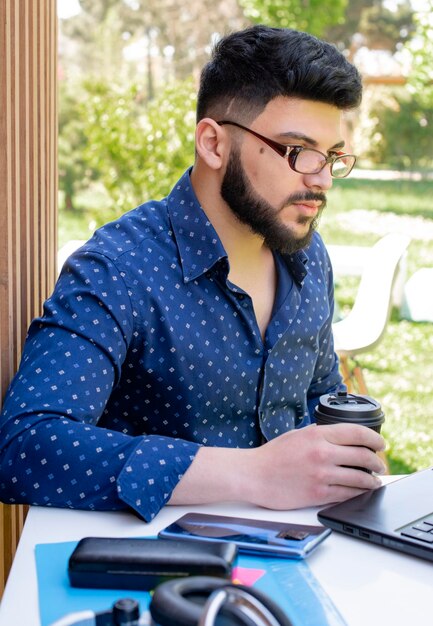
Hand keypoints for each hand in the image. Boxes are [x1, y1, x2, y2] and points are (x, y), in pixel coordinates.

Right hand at [244, 423, 385, 509]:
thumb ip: (319, 434)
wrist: (253, 475)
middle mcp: (321, 453)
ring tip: (374, 480)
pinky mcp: (318, 495)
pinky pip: (348, 494)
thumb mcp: (297, 435)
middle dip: (377, 461)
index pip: (356, 433)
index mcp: (317, 435)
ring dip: (372, 480)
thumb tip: (341, 436)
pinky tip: (361, 491)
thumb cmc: (273, 455)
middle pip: (362, 456)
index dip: (374, 438)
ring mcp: (321, 475)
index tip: (380, 444)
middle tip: (380, 464)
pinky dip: (359, 493)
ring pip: (359, 478)